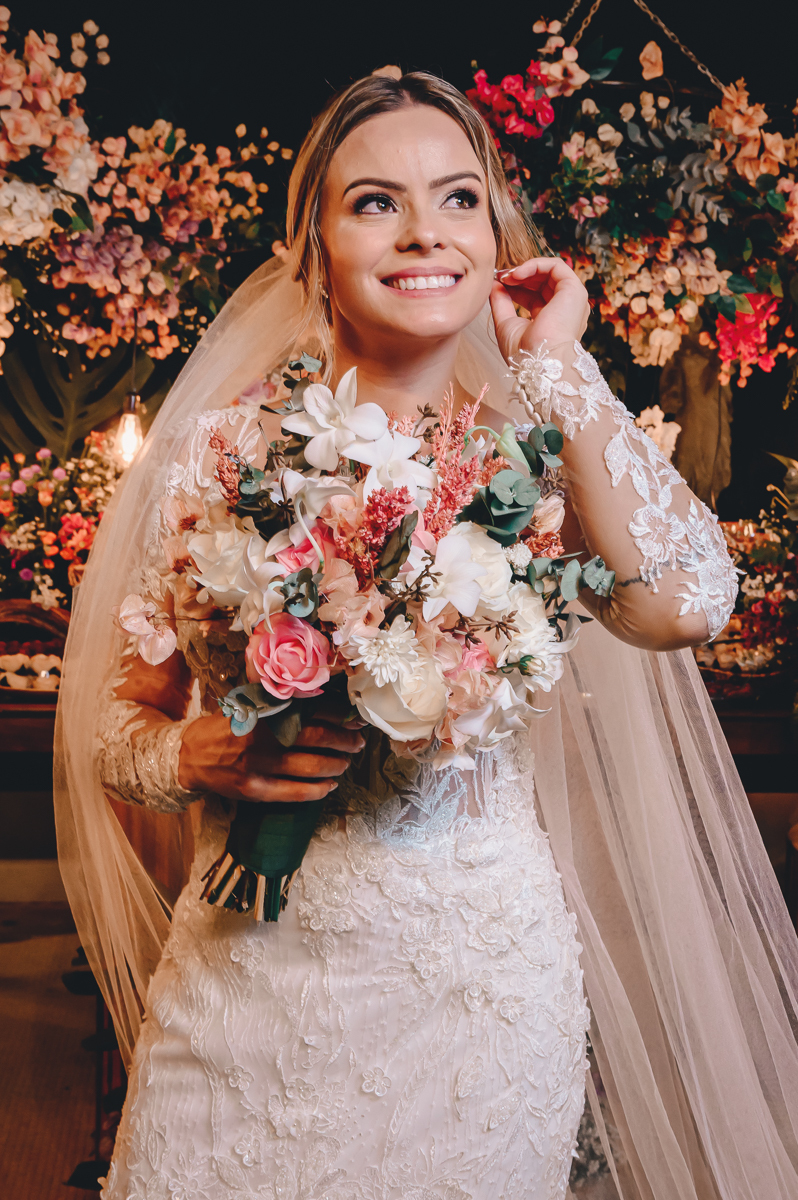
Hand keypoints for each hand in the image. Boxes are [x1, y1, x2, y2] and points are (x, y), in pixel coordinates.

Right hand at [178, 704, 364, 802]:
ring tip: (346, 762)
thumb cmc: (226, 727)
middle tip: (358, 741)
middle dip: (344, 740)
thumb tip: (320, 702)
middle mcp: (263, 737)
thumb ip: (280, 705)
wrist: (190, 756)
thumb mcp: (250, 707)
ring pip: (310, 766)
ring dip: (336, 764)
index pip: (310, 711)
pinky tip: (329, 785)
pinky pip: (295, 792)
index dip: (338, 716)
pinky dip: (318, 789)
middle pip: (317, 738)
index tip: (355, 717)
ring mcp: (259, 766)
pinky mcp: (255, 790)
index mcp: (263, 713)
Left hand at [489, 256, 589, 362]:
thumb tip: (494, 284)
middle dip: (519, 277)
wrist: (538, 363)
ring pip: (549, 272)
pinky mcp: (575, 289)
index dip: (515, 287)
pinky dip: (534, 265)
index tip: (496, 284)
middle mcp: (564, 309)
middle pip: (541, 282)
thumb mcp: (506, 324)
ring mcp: (571, 299)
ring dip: (525, 269)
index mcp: (552, 320)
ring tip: (506, 276)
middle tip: (499, 277)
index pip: (533, 296)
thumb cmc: (524, 354)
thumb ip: (501, 303)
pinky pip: (555, 266)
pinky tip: (517, 274)